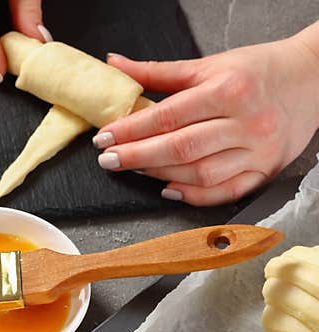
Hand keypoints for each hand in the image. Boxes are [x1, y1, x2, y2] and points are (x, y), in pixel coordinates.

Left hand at [95, 26, 318, 205]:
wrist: (314, 77)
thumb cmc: (258, 70)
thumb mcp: (210, 64)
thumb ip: (159, 72)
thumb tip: (115, 66)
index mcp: (229, 90)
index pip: (168, 116)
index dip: (130, 130)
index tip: (104, 138)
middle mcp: (246, 122)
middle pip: (180, 148)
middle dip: (137, 156)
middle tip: (109, 160)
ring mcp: (258, 150)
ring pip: (199, 173)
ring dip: (160, 175)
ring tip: (135, 169)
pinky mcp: (266, 170)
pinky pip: (225, 192)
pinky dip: (193, 195)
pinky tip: (169, 189)